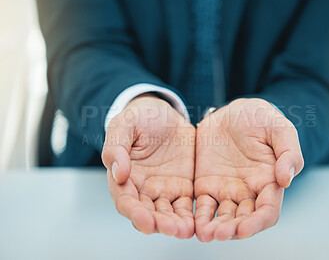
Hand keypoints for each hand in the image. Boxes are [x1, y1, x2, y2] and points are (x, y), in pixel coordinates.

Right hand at [102, 94, 194, 238]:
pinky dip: (191, 217)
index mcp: (124, 178)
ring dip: (176, 225)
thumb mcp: (124, 124)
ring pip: (168, 214)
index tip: (145, 221)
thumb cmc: (140, 117)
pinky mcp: (183, 188)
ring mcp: (164, 190)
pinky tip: (198, 222)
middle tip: (171, 229)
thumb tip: (118, 173)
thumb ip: (116, 147)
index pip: (126, 201)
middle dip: (159, 224)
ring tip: (186, 230)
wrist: (165, 113)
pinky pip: (187, 206)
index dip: (134, 213)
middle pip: (149, 214)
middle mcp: (143, 189)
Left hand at [194, 98, 303, 241]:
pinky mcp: (206, 185)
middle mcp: (248, 192)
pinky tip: (191, 222)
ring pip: (221, 217)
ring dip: (214, 228)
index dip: (257, 223)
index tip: (244, 229)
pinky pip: (202, 205)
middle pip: (242, 220)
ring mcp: (226, 190)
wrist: (232, 111)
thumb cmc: (260, 118)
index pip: (267, 211)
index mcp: (269, 181)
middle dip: (232, 230)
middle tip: (219, 234)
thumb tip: (286, 180)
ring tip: (204, 233)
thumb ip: (288, 153)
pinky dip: (197, 217)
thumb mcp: (279, 128)